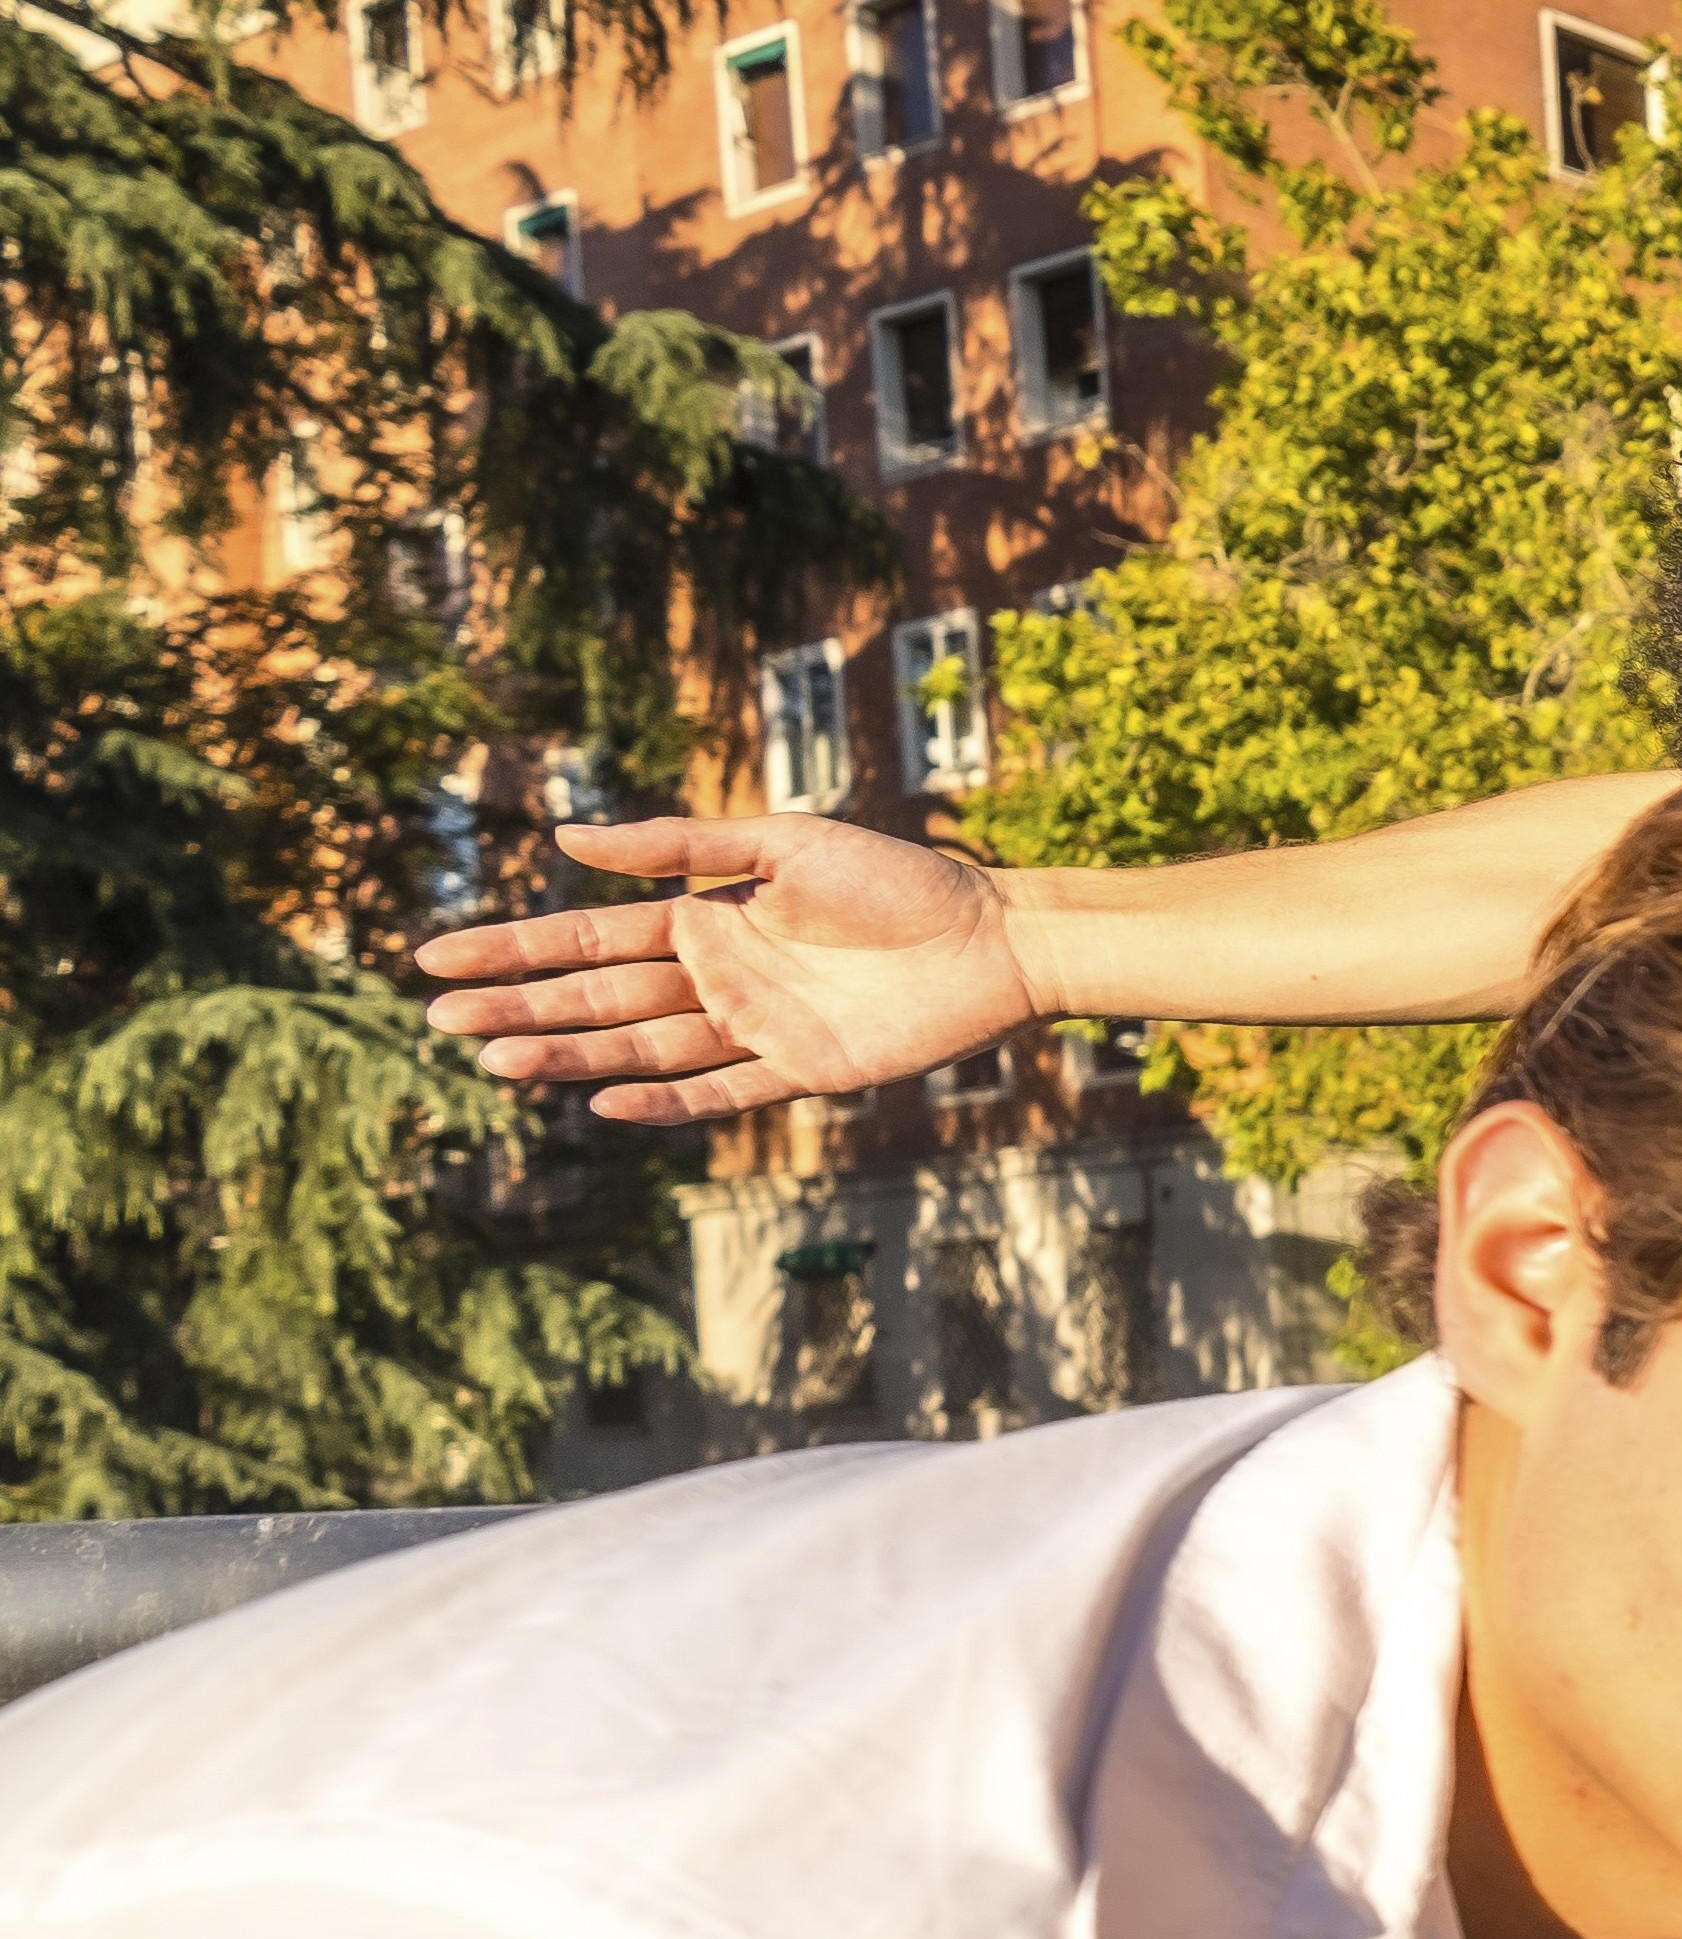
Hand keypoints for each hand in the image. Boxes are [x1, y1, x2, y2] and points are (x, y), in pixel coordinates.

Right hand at [418, 814, 1044, 1123]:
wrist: (992, 937)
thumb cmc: (895, 878)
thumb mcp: (781, 843)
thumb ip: (678, 848)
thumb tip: (567, 836)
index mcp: (705, 918)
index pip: (585, 939)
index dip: (511, 949)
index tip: (434, 959)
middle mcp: (718, 977)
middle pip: (597, 999)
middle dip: (517, 1007)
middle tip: (438, 1022)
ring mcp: (755, 1027)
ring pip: (641, 1048)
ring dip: (568, 1054)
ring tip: (495, 1062)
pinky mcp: (801, 1072)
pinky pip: (719, 1094)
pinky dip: (663, 1101)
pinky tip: (603, 1101)